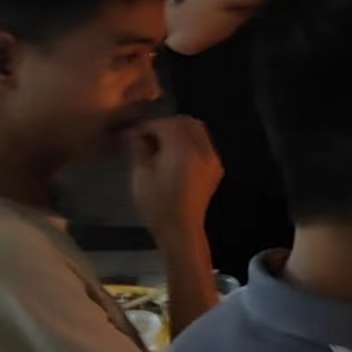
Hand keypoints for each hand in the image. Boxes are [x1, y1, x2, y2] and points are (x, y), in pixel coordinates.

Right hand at [127, 116, 223, 237]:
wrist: (181, 228)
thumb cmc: (156, 204)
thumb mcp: (141, 175)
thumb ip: (139, 149)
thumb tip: (135, 133)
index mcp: (184, 152)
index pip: (169, 124)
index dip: (150, 125)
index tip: (136, 133)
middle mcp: (204, 151)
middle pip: (187, 123)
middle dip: (166, 124)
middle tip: (148, 136)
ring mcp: (213, 159)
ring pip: (198, 131)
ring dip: (179, 131)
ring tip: (159, 144)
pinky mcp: (216, 168)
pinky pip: (204, 144)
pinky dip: (189, 141)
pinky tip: (173, 154)